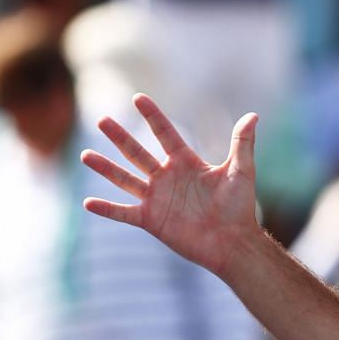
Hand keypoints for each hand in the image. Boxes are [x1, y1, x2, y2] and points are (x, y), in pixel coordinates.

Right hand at [82, 96, 261, 275]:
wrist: (232, 241)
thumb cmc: (239, 207)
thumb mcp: (241, 171)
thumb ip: (242, 143)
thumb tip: (253, 115)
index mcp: (186, 163)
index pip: (166, 134)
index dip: (153, 116)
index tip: (138, 97)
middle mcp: (167, 178)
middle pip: (137, 153)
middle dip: (120, 137)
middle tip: (101, 120)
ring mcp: (157, 199)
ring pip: (125, 179)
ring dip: (105, 168)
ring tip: (85, 155)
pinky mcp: (151, 220)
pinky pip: (123, 212)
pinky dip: (106, 208)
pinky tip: (87, 202)